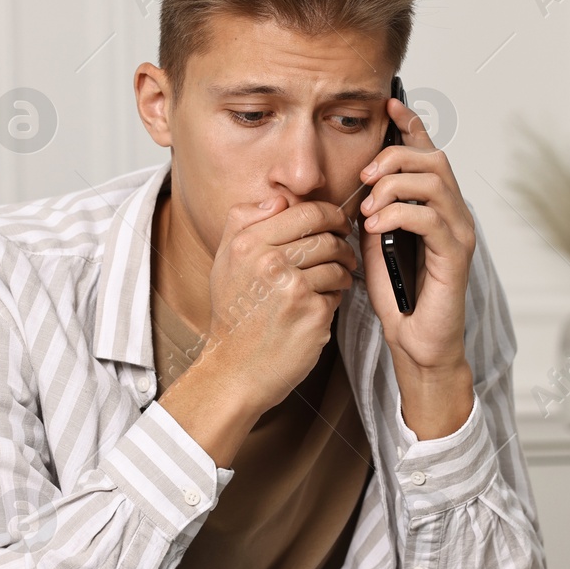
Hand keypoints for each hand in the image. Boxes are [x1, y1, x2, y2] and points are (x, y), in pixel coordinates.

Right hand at [197, 195, 358, 415]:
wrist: (236, 369)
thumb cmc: (234, 315)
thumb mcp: (225, 261)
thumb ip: (244, 221)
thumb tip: (279, 199)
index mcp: (248, 244)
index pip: (305, 212)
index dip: (330, 214)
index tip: (337, 223)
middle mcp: (269, 262)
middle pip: (327, 235)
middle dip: (342, 241)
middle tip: (344, 250)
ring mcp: (293, 288)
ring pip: (337, 263)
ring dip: (343, 270)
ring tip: (336, 279)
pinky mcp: (313, 314)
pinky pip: (338, 292)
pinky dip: (336, 296)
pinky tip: (321, 304)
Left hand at [357, 96, 475, 379]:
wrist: (416, 344)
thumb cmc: (398, 298)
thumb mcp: (373, 246)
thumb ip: (372, 213)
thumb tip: (354, 189)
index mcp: (435, 208)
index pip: (428, 155)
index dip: (411, 126)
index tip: (389, 106)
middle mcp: (454, 215)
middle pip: (434, 160)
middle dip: (394, 158)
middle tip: (364, 176)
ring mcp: (459, 234)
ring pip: (434, 183)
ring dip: (393, 186)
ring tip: (367, 208)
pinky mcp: (456, 256)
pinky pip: (430, 218)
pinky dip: (398, 214)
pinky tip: (375, 227)